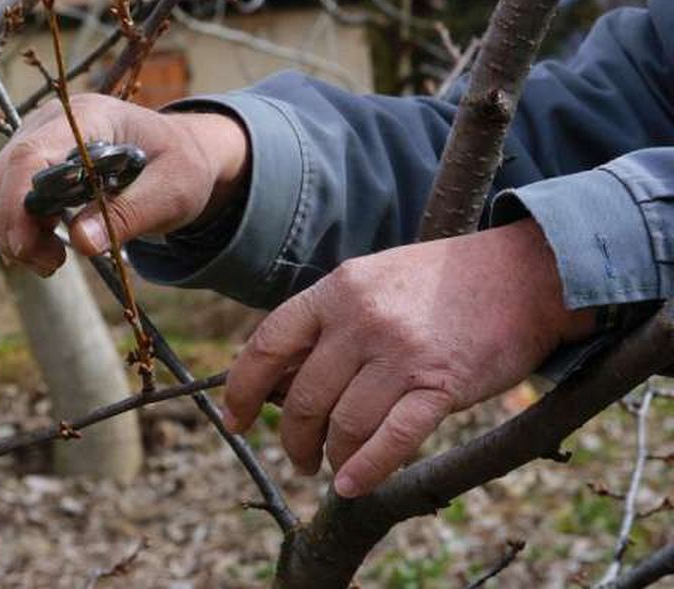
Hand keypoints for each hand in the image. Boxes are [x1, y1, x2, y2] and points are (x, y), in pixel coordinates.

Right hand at [0, 94, 247, 274]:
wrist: (179, 153)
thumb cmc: (179, 165)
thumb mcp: (172, 190)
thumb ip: (130, 213)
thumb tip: (82, 243)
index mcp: (87, 117)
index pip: (31, 153)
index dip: (17, 200)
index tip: (25, 246)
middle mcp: (50, 124)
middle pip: (3, 174)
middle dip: (13, 227)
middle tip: (52, 264)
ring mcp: (36, 141)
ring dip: (13, 234)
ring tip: (54, 261)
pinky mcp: (31, 165)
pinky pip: (6, 200)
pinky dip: (18, 231)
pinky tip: (49, 250)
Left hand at [221, 219, 594, 497]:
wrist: (526, 275)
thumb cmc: (439, 284)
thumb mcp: (370, 281)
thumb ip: (326, 322)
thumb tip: (277, 377)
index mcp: (335, 290)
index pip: (267, 344)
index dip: (243, 389)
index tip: (236, 420)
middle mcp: (361, 319)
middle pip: (304, 396)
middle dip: (293, 438)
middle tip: (298, 458)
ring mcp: (401, 353)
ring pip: (344, 424)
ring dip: (331, 458)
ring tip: (332, 469)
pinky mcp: (441, 385)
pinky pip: (392, 440)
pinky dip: (366, 470)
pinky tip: (351, 486)